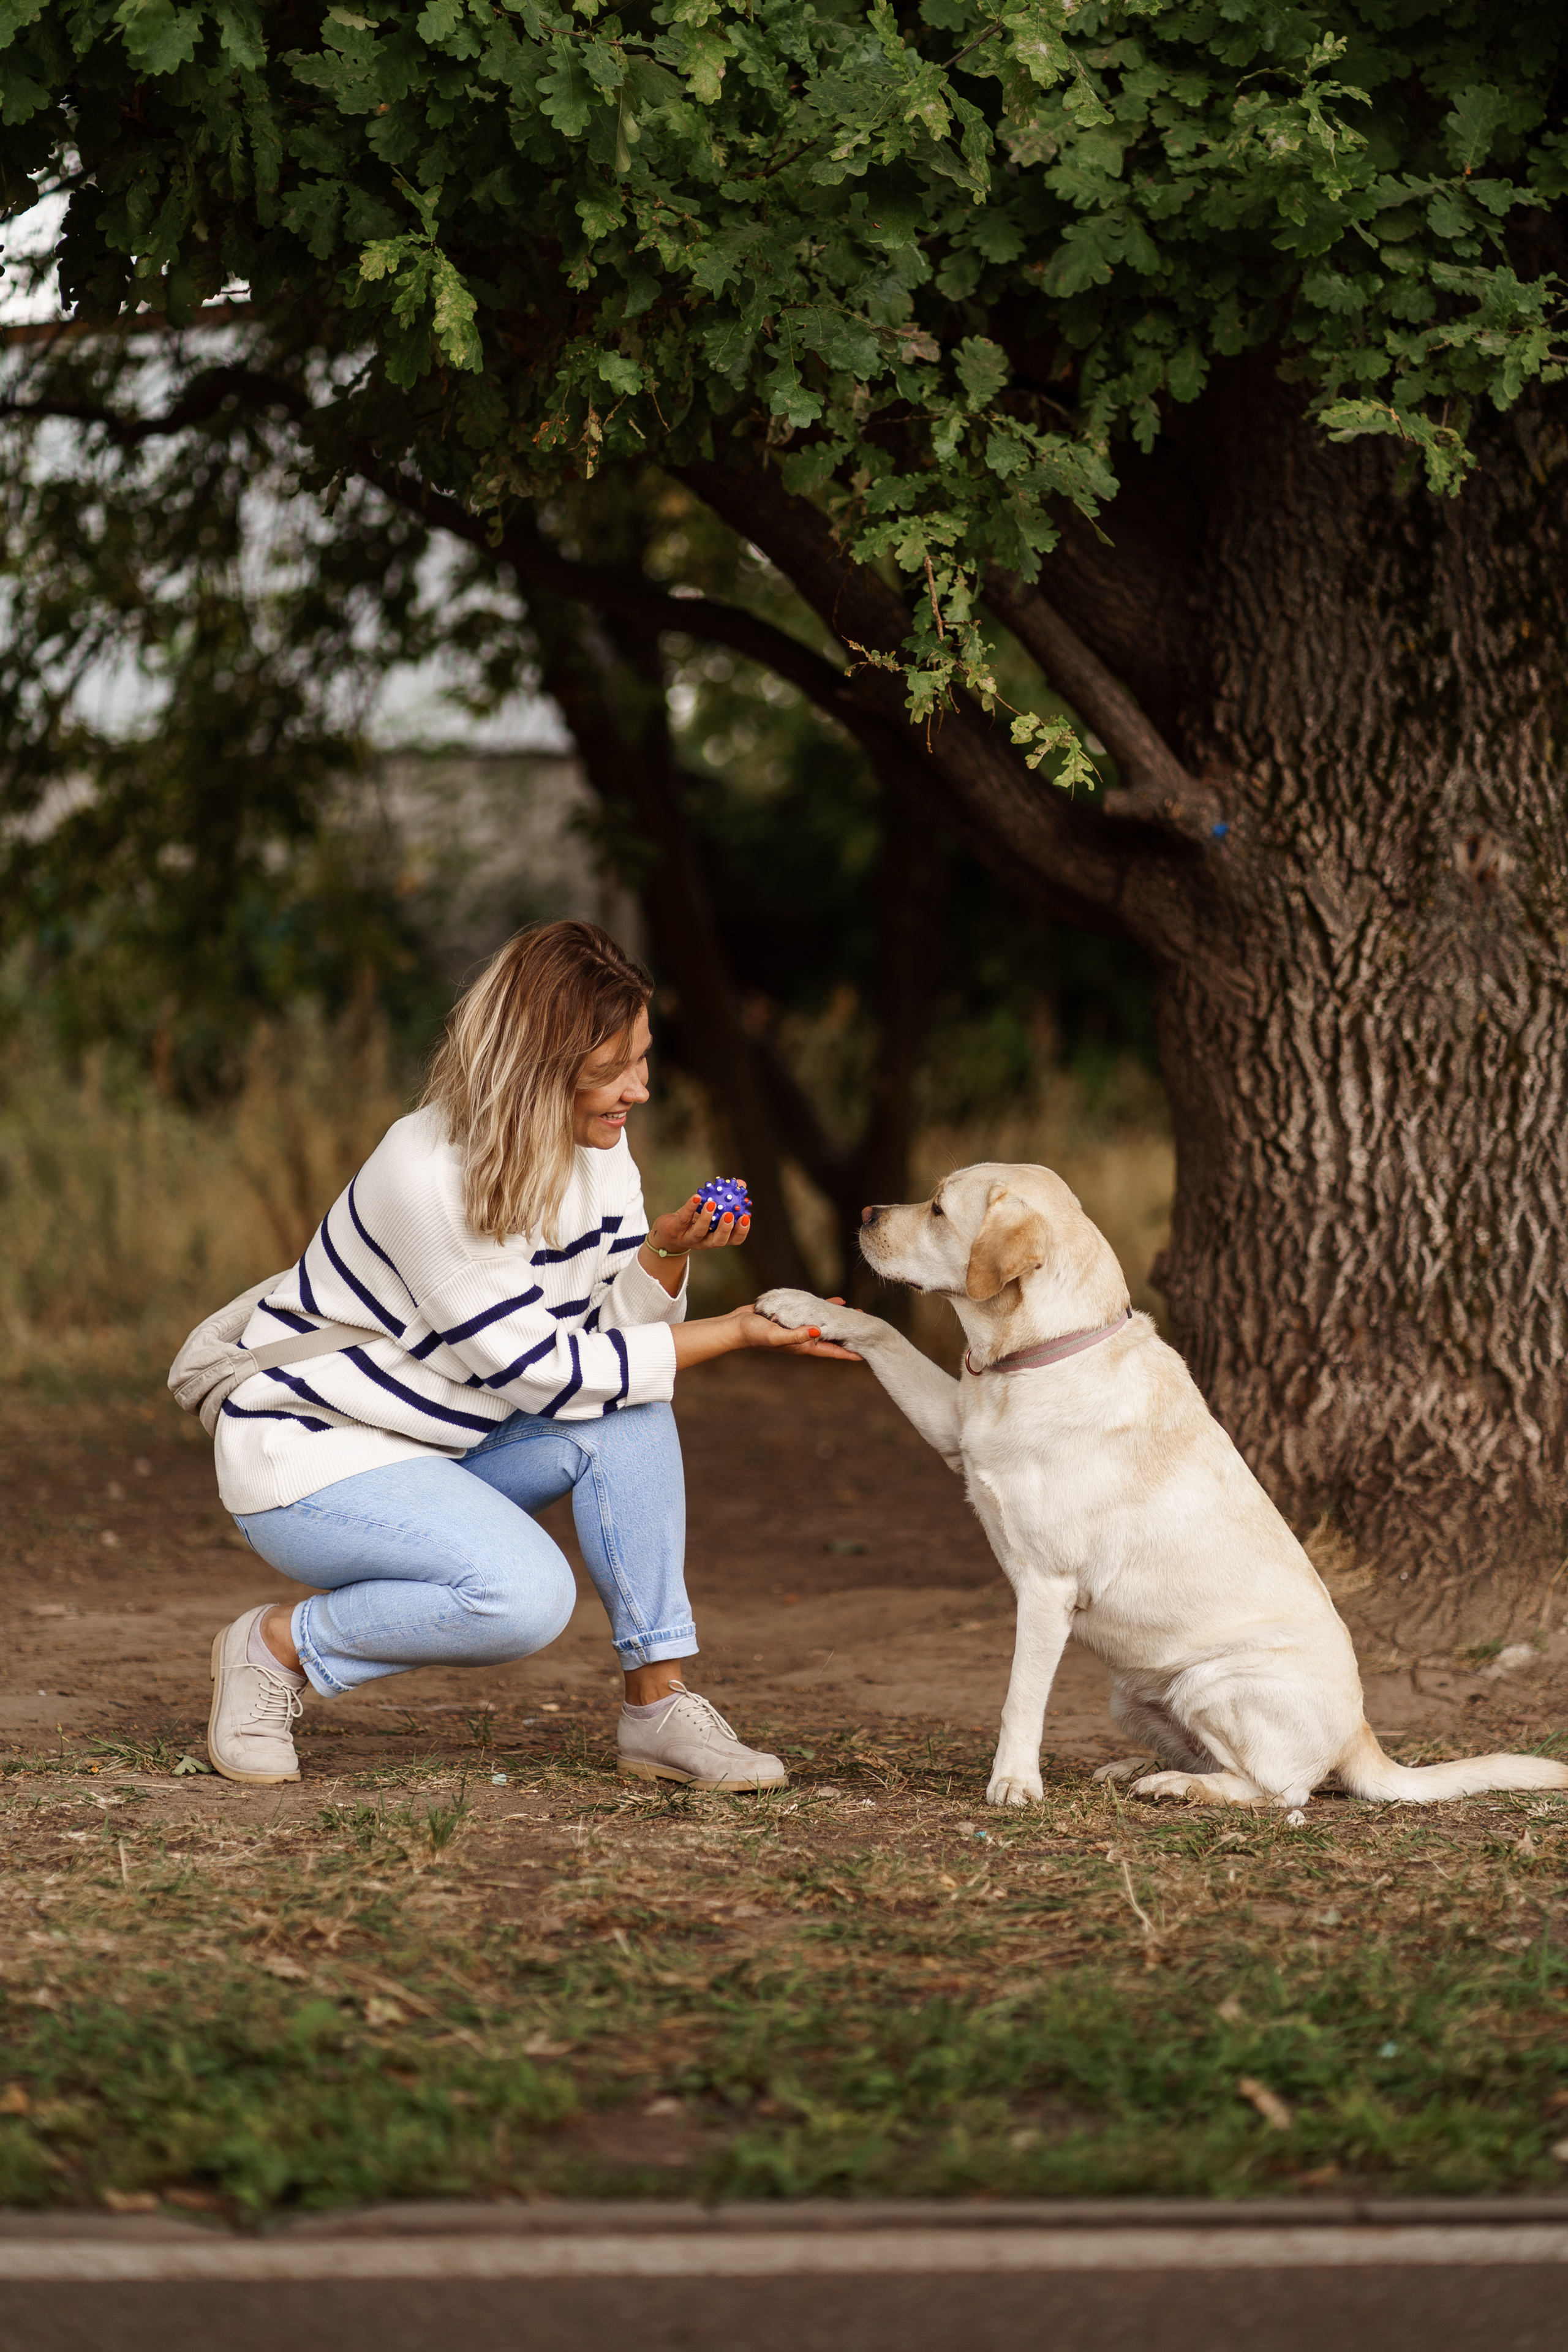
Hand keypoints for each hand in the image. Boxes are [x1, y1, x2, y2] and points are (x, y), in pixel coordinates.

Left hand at [646, 1193, 751, 1257]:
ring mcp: (689, 1238)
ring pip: (699, 1232)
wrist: (668, 1231)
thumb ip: (726, 1198)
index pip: (734, 1239)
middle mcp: (705, 1241)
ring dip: (706, 1218)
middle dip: (725, 1229)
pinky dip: (690, 1207)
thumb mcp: (711, 1210)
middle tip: (730, 1215)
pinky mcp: (675, 1230)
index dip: (741, 1231)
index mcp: (717, 1237)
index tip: (746, 1217)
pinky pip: (683, 1219)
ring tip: (711, 1204)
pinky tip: (696, 1197)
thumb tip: (741, 1183)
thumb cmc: (694, 1219)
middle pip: (718, 1241)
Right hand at [729, 1304, 860, 1361]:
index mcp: (803, 1346)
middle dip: (849, 1335)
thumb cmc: (754, 1334)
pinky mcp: (792, 1315)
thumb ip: (796, 1335)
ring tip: (856, 1313)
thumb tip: (819, 1332)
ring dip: (840, 1320)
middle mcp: (803, 1338)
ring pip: (826, 1323)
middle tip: (867, 1328)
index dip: (848, 1353)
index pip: (831, 1351)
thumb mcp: (776, 1335)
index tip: (865, 1353)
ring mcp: (798, 1327)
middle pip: (832, 1338)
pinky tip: (837, 1301)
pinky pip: (813, 1311)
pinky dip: (825, 1307)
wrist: (736, 1326)